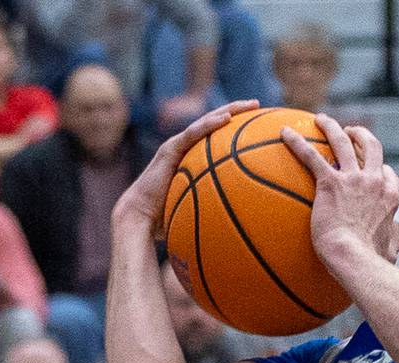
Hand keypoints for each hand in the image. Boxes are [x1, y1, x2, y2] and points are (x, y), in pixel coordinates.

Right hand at [113, 99, 259, 229]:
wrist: (141, 216)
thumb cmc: (166, 219)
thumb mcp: (196, 209)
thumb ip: (214, 207)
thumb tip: (238, 222)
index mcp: (191, 158)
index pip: (216, 137)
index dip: (235, 128)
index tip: (256, 124)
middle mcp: (185, 147)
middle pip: (214, 123)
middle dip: (237, 111)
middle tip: (257, 105)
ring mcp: (177, 145)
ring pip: (206, 121)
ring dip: (229, 110)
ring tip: (250, 105)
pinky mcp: (170, 149)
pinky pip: (194, 133)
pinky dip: (210, 124)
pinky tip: (227, 118)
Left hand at [280, 117, 398, 271]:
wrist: (355, 259)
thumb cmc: (371, 261)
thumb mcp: (391, 249)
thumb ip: (393, 238)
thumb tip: (395, 234)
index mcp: (389, 196)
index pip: (388, 174)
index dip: (380, 168)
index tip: (372, 169)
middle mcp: (373, 181)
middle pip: (370, 146)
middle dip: (360, 135)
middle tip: (349, 131)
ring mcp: (352, 179)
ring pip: (342, 141)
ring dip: (331, 127)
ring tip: (320, 119)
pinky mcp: (329, 183)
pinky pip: (311, 156)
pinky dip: (297, 142)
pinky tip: (284, 133)